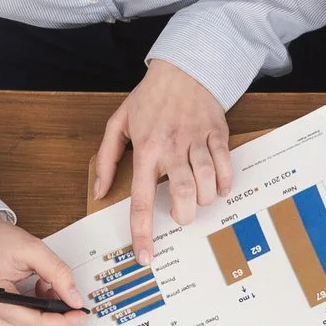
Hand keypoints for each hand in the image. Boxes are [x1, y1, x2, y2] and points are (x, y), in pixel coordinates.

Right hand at [0, 215, 85, 325]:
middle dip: (57, 324)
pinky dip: (33, 323)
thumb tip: (74, 298)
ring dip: (45, 324)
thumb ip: (57, 273)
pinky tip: (36, 302)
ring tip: (48, 297)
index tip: (79, 313)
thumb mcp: (31, 249)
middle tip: (67, 303)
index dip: (64, 322)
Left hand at [91, 59, 233, 268]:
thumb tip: (99, 192)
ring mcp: (197, 141)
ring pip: (207, 183)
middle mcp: (172, 147)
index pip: (141, 199)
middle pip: (183, 195)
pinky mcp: (218, 136)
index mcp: (146, 149)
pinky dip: (224, 183)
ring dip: (204, 200)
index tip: (145, 255)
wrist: (183, 69)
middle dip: (184, 216)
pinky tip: (217, 186)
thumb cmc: (149, 99)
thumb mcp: (118, 124)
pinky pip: (226, 168)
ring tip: (197, 198)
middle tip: (180, 216)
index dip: (142, 232)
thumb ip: (106, 159)